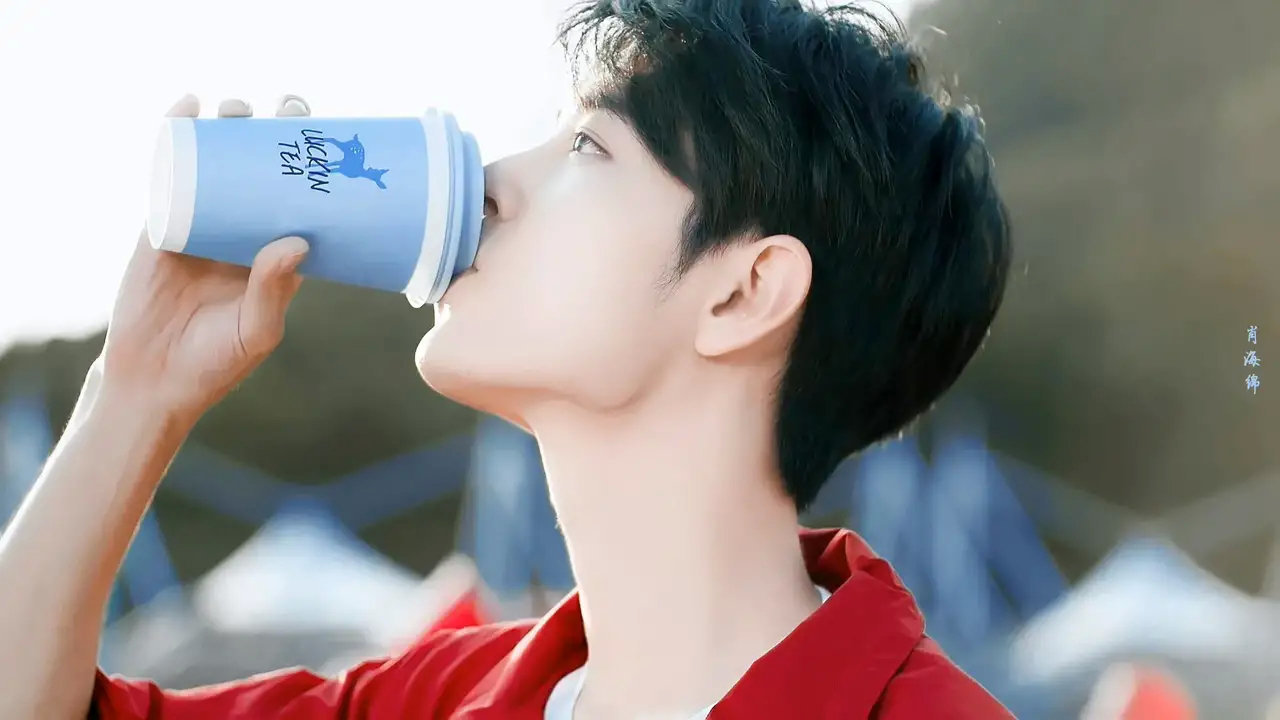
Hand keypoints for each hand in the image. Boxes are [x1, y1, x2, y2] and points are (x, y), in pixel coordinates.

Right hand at [97, 93, 313, 424]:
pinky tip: (186, 108)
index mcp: (276, 258)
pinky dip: (176, 138)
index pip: (303, 204)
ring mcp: (203, 226)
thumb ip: (273, 289)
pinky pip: (170, 174)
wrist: (152, 380)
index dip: (316, 171)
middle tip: (290, 108)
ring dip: (229, 129)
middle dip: (275, 136)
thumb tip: (296, 242)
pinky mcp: (163, 225)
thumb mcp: (256, 330)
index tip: (333, 138)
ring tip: (239, 107)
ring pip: (219, 166)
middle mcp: (244, 235)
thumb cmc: (216, 363)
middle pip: (264, 174)